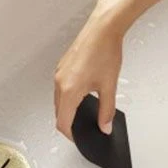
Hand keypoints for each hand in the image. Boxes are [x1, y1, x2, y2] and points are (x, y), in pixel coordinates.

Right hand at [54, 0, 123, 140]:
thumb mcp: (109, 86)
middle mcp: (60, 82)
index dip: (70, 135)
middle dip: (69, 123)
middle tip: (84, 128)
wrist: (103, 28)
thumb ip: (106, 111)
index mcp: (69, 90)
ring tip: (84, 112)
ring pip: (58, 100)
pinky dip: (68, 96)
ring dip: (68, 109)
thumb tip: (105, 126)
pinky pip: (60, 87)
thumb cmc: (105, 51)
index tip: (78, 139)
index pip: (63, 122)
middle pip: (59, 112)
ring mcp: (59, 73)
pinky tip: (82, 93)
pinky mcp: (62, 66)